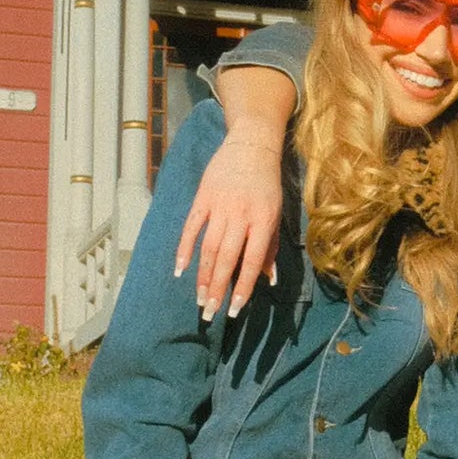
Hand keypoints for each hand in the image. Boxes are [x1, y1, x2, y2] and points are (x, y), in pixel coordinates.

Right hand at [178, 62, 292, 317]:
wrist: (251, 145)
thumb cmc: (268, 184)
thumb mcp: (277, 213)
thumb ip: (271, 247)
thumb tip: (268, 279)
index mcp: (263, 221)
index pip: (251, 262)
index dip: (243, 288)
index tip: (234, 310)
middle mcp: (241, 216)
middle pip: (226, 259)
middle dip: (217, 289)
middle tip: (210, 313)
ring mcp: (220, 206)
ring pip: (208, 248)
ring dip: (202, 276)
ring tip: (199, 299)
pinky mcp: (203, 197)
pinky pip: (192, 228)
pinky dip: (185, 249)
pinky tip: (180, 269)